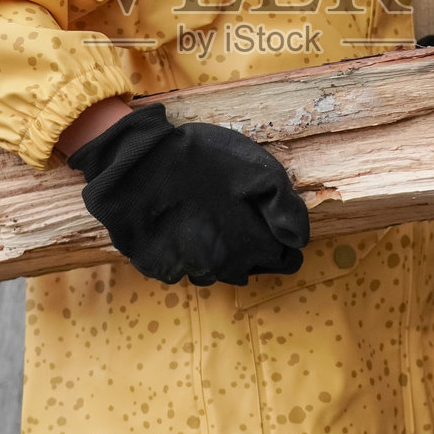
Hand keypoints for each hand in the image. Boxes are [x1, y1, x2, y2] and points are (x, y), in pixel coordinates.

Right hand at [67, 103, 308, 285]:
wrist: (134, 167)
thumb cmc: (201, 162)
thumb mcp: (255, 170)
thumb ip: (284, 207)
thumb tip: (300, 240)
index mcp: (251, 246)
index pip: (285, 260)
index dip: (282, 241)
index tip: (272, 223)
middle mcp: (224, 269)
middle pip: (252, 269)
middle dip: (255, 249)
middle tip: (242, 218)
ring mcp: (189, 272)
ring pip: (219, 271)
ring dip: (222, 253)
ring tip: (212, 222)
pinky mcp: (160, 269)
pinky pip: (185, 268)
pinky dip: (190, 252)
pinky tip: (184, 227)